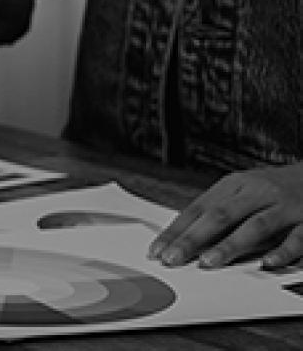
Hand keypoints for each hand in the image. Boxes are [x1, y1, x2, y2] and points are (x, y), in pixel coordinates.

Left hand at [149, 164, 302, 269]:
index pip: (198, 209)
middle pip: (220, 216)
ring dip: (230, 245)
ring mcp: (285, 206)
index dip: (176, 231)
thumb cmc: (274, 188)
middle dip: (193, 239)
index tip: (157, 250)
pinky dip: (282, 251)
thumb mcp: (243, 192)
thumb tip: (183, 239)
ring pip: (255, 226)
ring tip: (209, 261)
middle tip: (173, 258)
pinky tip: (266, 262)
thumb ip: (219, 213)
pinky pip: (297, 237)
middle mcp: (258, 192)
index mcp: (235, 185)